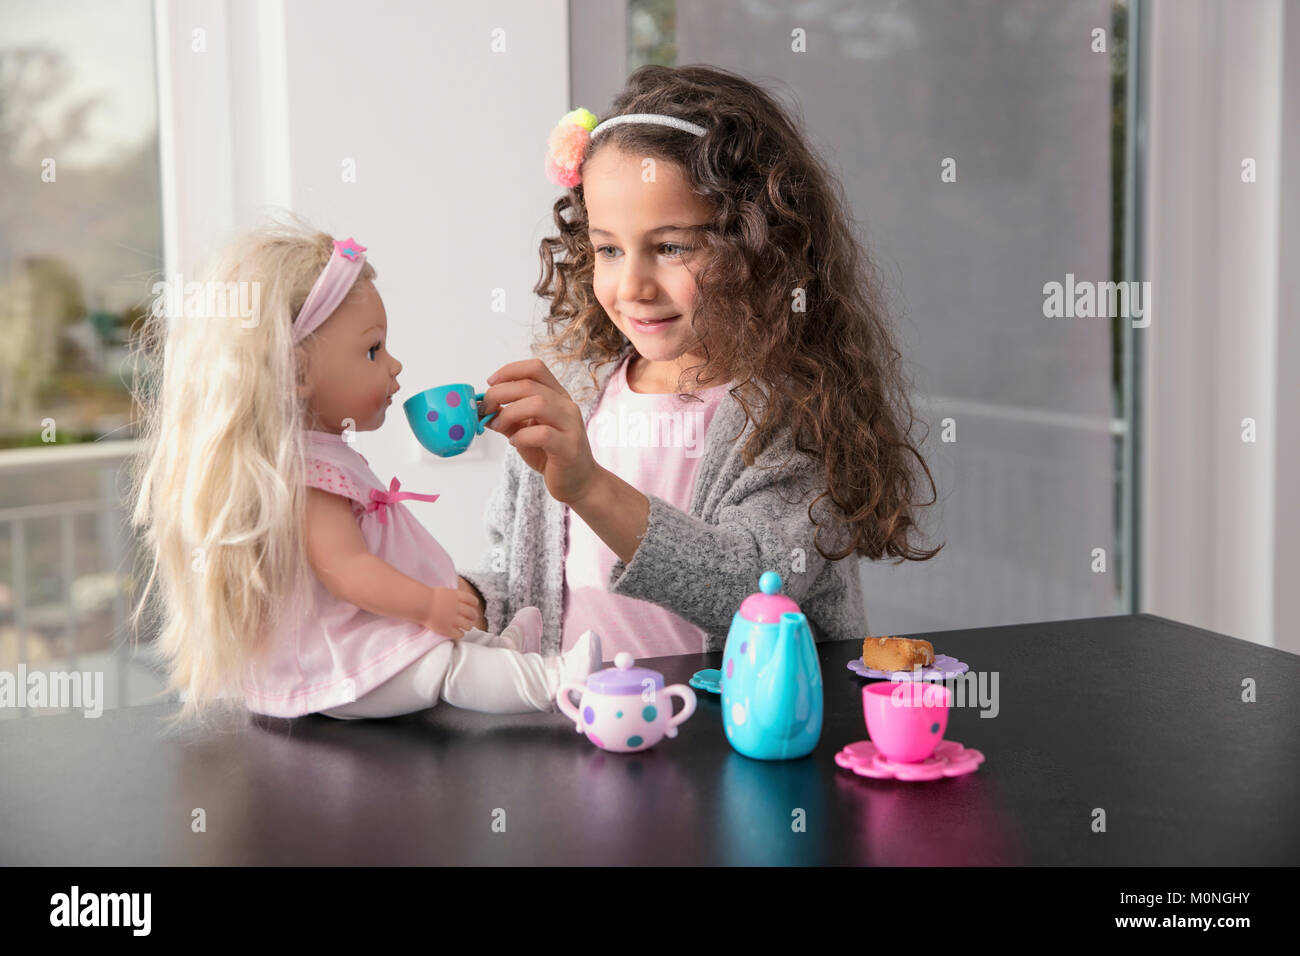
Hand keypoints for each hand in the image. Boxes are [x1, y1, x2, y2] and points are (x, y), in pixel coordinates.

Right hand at [427, 586, 480, 638]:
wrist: (419, 603)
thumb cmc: (429, 598)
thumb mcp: (445, 592)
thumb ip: (455, 596)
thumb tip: (462, 600)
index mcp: (456, 597)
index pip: (473, 601)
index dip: (474, 605)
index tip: (472, 607)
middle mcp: (456, 607)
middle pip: (472, 614)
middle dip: (473, 617)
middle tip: (471, 619)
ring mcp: (452, 618)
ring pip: (468, 625)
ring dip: (468, 626)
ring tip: (465, 627)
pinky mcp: (446, 628)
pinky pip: (459, 634)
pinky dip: (460, 634)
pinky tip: (458, 633)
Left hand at [482, 358, 601, 504]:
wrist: (578, 482)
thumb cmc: (551, 455)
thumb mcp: (525, 431)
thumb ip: (507, 418)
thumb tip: (480, 408)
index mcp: (557, 396)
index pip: (535, 368)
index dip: (509, 371)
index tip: (490, 383)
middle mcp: (566, 406)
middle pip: (529, 385)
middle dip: (500, 393)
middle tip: (486, 409)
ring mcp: (571, 425)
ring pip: (537, 404)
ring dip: (509, 413)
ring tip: (498, 426)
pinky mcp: (569, 447)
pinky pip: (543, 434)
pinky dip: (522, 436)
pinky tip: (514, 442)